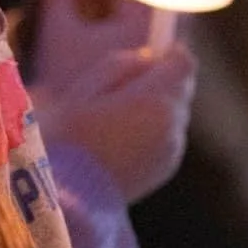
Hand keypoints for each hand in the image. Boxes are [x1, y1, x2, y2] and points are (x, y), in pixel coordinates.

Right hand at [29, 0, 196, 202]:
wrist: (65, 202)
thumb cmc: (65, 139)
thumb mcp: (85, 88)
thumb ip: (122, 64)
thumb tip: (149, 55)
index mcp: (157, 100)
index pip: (182, 60)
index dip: (166, 50)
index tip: (150, 45)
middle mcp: (173, 125)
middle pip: (179, 87)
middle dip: (157, 79)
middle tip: (119, 84)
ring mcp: (172, 150)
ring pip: (172, 113)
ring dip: (153, 106)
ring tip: (111, 115)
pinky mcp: (164, 169)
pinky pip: (165, 137)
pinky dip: (150, 131)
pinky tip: (115, 139)